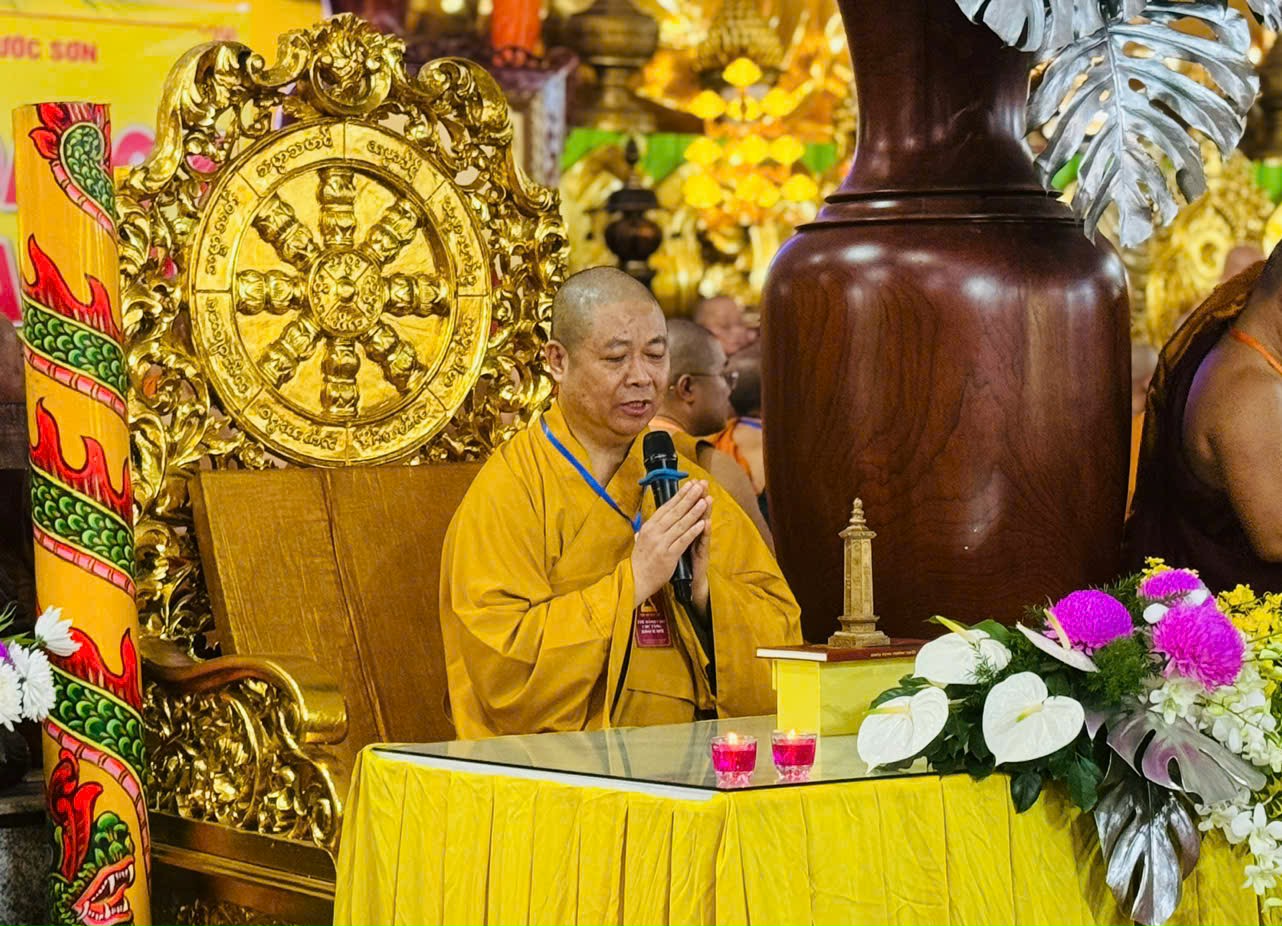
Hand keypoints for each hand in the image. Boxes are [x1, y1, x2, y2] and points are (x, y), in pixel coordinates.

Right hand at [631, 480, 710, 608]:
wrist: (635, 580)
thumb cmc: (640, 560)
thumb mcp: (642, 540)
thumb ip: (649, 529)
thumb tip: (655, 519)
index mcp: (649, 527)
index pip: (666, 507)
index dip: (679, 495)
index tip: (690, 485)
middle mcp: (654, 532)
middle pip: (675, 512)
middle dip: (689, 498)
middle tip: (700, 486)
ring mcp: (661, 543)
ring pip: (681, 524)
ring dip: (694, 512)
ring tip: (704, 501)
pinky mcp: (668, 555)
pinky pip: (683, 541)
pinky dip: (693, 531)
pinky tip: (702, 523)